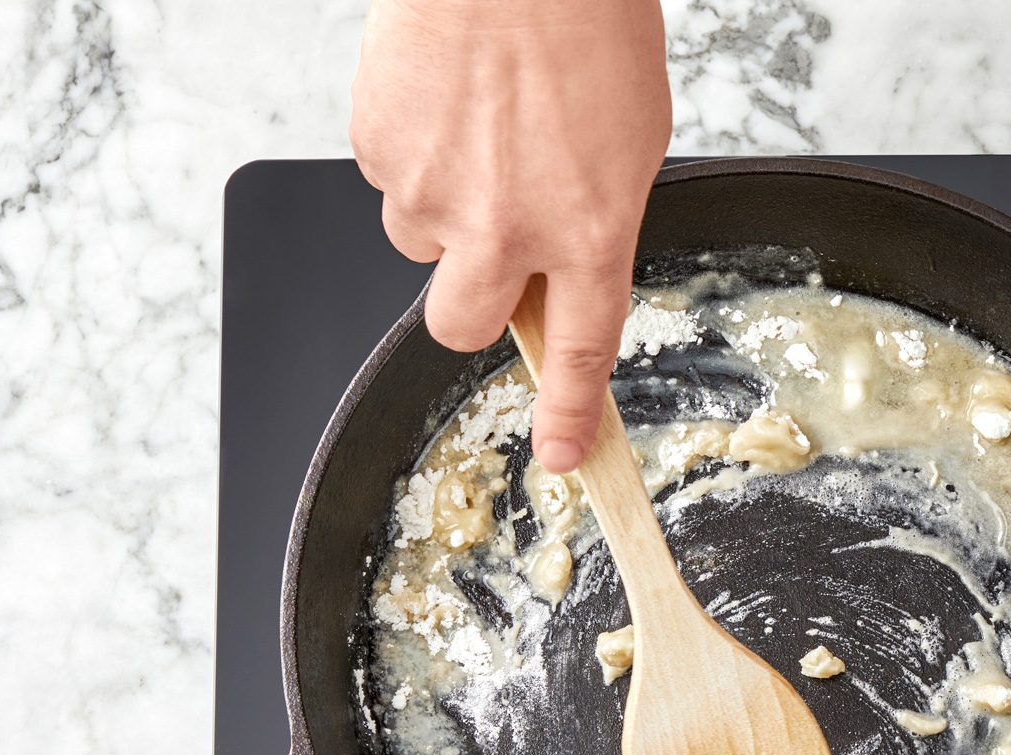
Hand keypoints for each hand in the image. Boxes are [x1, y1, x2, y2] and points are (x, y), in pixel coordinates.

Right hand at [351, 0, 672, 469]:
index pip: (581, 351)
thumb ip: (593, 217)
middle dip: (470, 304)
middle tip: (485, 252)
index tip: (563, 456)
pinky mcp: (379, 151)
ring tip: (474, 128)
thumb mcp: (631, 139)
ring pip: (418, 241)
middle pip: (461, 325)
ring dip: (442, 206)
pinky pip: (390, 177)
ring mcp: (433, 193)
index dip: (570, 415)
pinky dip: (414, 150)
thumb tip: (559, 259)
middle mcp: (505, 228)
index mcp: (590, 228)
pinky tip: (445, 98)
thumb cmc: (584, 22)